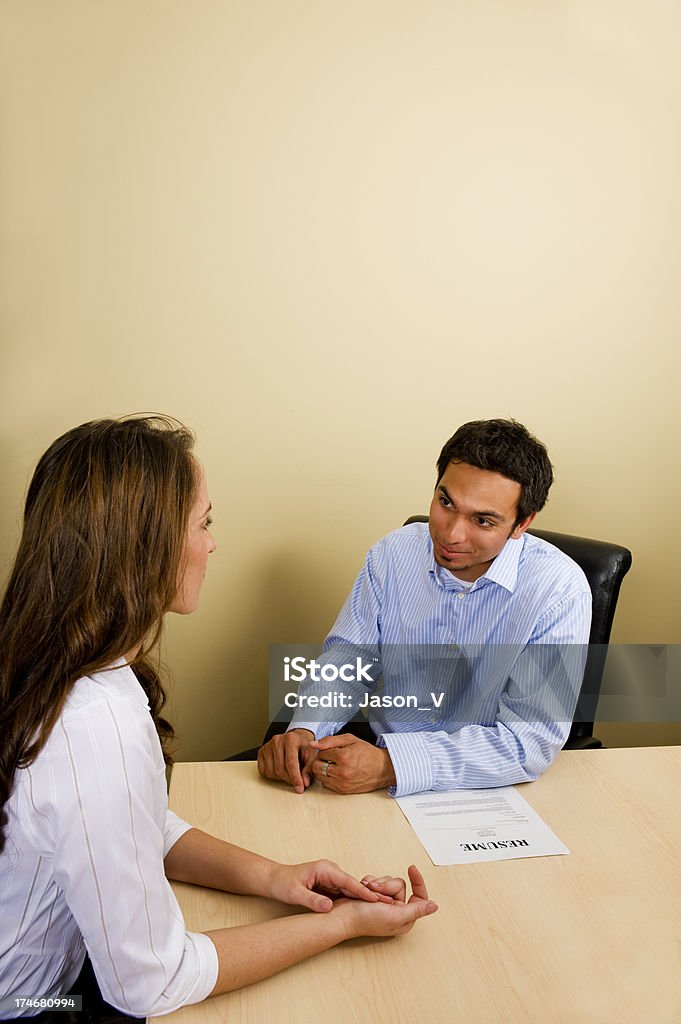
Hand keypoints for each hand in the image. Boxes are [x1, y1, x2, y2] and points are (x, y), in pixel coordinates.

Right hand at [257, 729, 316, 792]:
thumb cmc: (303, 748)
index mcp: (291, 739)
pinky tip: (280, 769)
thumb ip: (309, 769)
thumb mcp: (311, 756)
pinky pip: (263, 771)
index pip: (291, 763)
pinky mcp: (261, 752)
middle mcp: (277, 740)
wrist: (295, 740)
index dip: (295, 778)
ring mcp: (267, 746)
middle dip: (289, 779)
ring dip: (280, 778)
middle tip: (296, 780)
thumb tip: (305, 783)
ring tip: (288, 771)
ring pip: (271, 772)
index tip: (299, 788)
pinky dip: (272, 775)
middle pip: (280, 769)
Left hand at [265, 859, 396, 912]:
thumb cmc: (283, 883)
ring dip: (363, 899)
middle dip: (370, 895)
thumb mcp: (295, 894)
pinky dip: (354, 900)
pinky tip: (364, 909)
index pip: (349, 882)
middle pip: (354, 885)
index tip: (378, 900)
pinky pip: (345, 893)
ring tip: (381, 908)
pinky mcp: (329, 885)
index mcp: (325, 869)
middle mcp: (331, 871)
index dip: (364, 892)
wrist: (273, 879)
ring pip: (351, 890)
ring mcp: (331, 877)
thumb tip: (328, 907)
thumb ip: (312, 900)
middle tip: (388, 905)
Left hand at [310, 734, 396, 792]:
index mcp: (343, 757)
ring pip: (319, 777)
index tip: (333, 750)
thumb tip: (313, 744)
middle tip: (330, 758)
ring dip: (323, 770)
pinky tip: (337, 773)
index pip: (320, 753)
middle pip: (316, 766)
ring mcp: (342, 783)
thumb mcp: (350, 740)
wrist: (382, 769)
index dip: (325, 750)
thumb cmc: (366, 753)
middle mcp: (342, 772)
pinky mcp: (343, 791)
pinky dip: (328, 779)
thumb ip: (329, 740)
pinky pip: (326, 785)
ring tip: (333, 766)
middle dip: (321, 761)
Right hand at [336, 865, 437, 938]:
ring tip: (368, 892)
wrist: (341, 916)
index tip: (412, 868)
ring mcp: (384, 902)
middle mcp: (396, 910)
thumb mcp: (395, 916)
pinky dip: (369, 882)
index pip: (419, 896)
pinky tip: (364, 889)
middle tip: (376, 895)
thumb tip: (434, 906)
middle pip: (399, 884)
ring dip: (377, 884)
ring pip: (387, 880)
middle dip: (386, 886)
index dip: (417, 881)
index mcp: (405, 918)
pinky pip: (377, 879)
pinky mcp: (373, 895)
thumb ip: (416, 910)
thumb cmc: (365, 920)